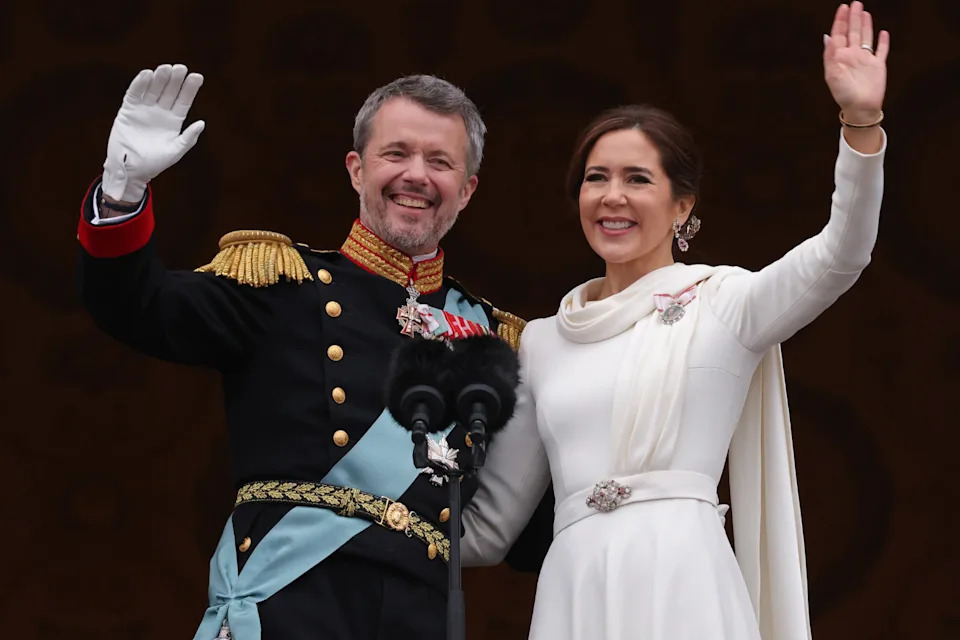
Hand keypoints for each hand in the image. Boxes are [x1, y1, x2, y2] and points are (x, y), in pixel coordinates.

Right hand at [102, 64, 204, 202]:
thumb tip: (202, 123)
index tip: (197, 76)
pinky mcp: (128, 110)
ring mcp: (144, 110)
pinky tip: (147, 75)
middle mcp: (160, 112)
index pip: (183, 101)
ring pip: (153, 90)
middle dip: (175, 80)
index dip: (190, 89)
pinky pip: (134, 94)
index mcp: (173, 121)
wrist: (131, 170)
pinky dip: (139, 84)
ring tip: (166, 69)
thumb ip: (188, 138)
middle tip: (181, 68)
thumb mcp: (175, 152)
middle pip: (169, 92)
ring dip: (159, 79)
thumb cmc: (155, 163)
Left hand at [823, 2, 888, 121]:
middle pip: (853, 32)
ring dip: (866, 25)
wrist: (860, 108)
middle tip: (855, 3)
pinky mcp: (878, 66)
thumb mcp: (832, 75)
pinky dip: (883, 42)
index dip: (840, 20)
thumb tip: (827, 36)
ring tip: (864, 12)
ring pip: (866, 37)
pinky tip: (883, 33)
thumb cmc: (844, 94)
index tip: (843, 7)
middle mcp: (852, 56)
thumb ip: (830, 55)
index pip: (839, 34)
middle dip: (853, 18)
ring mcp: (865, 60)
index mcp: (840, 57)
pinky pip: (881, 51)